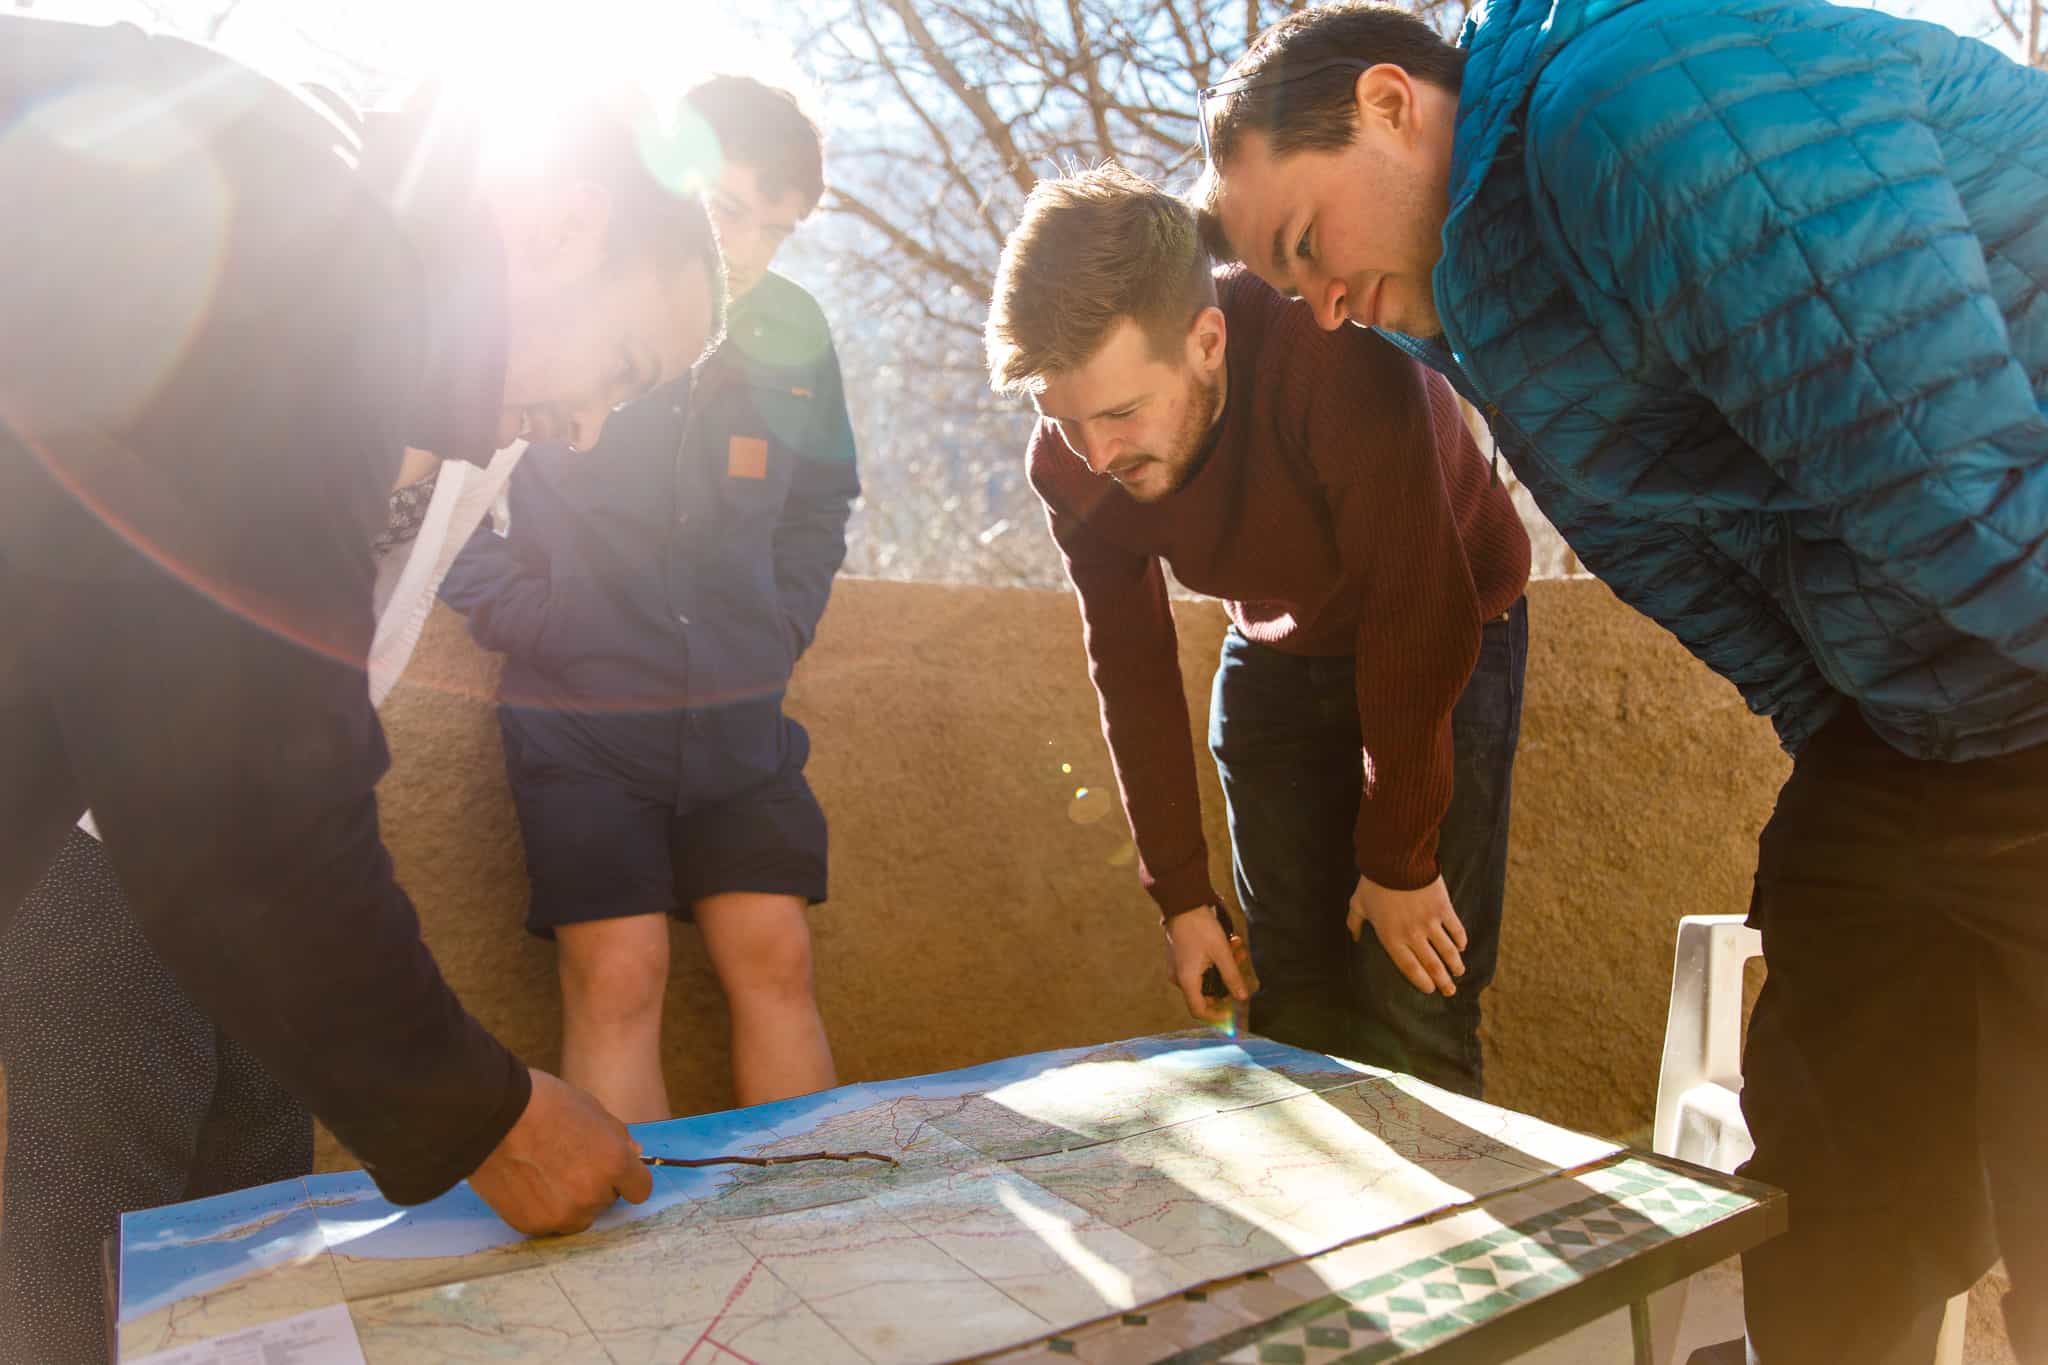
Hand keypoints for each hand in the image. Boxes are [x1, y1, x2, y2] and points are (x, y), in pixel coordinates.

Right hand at [469, 1069, 652, 1236]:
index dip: (627, 1178)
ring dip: (571, 1201)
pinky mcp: (533, 1225)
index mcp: (614, 1163)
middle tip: (568, 1161)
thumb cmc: (544, 1103)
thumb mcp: (592, 1109)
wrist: (492, 1116)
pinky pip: (549, 1223)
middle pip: (606, 1201)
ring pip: (579, 1216)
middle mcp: (592, 1195)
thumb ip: (617, 1137)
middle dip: (595, 1185)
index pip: (640, 1190)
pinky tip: (528, 1182)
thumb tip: (633, 1154)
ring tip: (546, 1172)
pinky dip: (543, 1208)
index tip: (614, 1171)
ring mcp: (562, 1214)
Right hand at [1162, 905, 1249, 1025]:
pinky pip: (1200, 966)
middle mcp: (1180, 977)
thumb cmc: (1200, 927)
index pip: (1200, 1010)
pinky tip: (1229, 942)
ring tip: (1238, 947)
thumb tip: (1242, 998)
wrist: (1182, 903)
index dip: (1217, 1016)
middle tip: (1241, 965)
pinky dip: (1215, 959)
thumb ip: (1232, 976)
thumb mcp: (1221, 952)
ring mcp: (1179, 967)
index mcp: (1187, 980)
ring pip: (1205, 976)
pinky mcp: (1181, 957)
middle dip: (1227, 981)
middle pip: (1205, 992)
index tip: (1232, 1011)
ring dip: (1224, 966)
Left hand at [1347, 874, 1465, 996]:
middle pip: (1432, 965)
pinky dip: (1461, 940)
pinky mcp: (1443, 908)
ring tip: (1459, 972)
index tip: (1429, 989)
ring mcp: (1430, 923)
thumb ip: (1355, 923)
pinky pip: (1456, 929)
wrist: (1395, 859)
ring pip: (1448, 951)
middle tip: (1449, 991)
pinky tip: (1462, 947)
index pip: (1410, 968)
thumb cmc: (1373, 883)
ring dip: (1455, 965)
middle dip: (1443, 982)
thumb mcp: (1358, 904)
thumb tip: (1354, 938)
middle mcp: (1413, 935)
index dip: (1422, 982)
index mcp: (1391, 938)